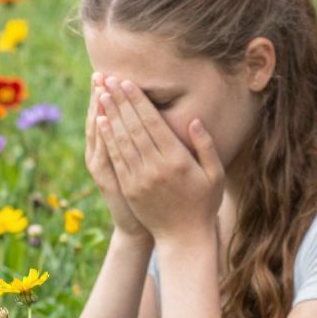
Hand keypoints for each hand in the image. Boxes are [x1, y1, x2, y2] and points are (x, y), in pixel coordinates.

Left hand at [94, 76, 224, 243]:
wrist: (183, 238)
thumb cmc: (204, 204)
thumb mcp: (215, 175)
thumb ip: (206, 146)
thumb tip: (194, 120)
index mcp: (178, 160)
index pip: (153, 123)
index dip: (138, 101)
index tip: (127, 83)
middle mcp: (156, 167)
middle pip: (134, 127)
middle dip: (120, 101)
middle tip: (109, 79)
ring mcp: (140, 178)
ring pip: (121, 140)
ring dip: (110, 114)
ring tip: (101, 94)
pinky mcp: (130, 188)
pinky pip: (116, 158)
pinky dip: (108, 138)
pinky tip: (102, 122)